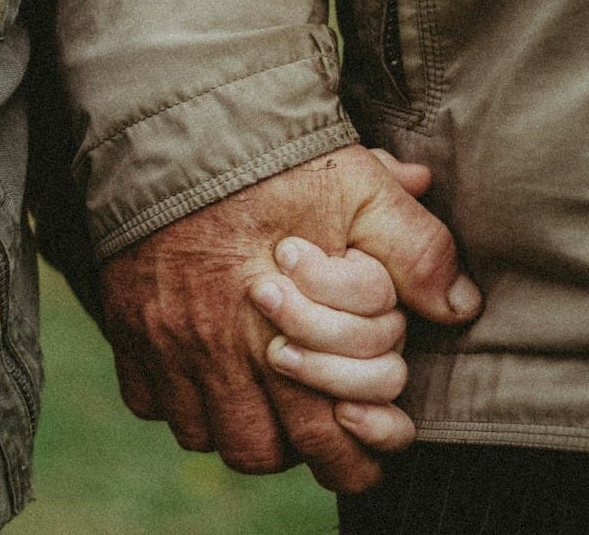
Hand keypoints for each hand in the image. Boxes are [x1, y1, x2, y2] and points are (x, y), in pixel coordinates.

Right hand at [100, 145, 480, 492]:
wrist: (173, 125)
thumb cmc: (271, 158)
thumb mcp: (359, 189)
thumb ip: (415, 249)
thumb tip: (461, 306)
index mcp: (286, 330)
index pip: (322, 439)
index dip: (352, 463)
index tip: (363, 453)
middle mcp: (219, 350)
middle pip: (257, 452)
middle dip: (293, 450)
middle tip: (311, 426)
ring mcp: (165, 342)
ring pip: (202, 434)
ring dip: (235, 425)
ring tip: (259, 395)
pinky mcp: (127, 324)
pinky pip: (148, 401)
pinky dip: (178, 399)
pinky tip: (202, 367)